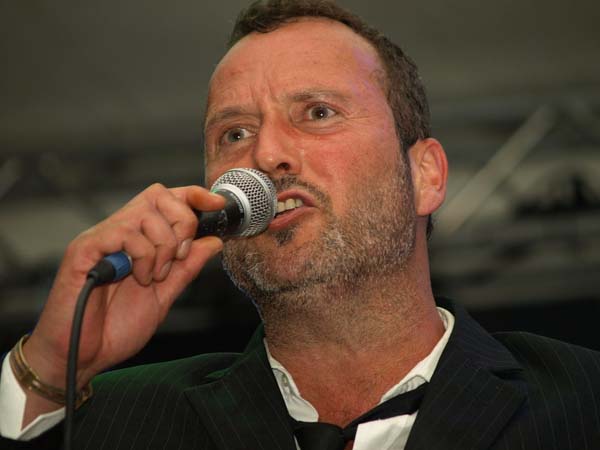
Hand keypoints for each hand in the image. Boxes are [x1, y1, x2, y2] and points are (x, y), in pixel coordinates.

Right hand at [22, 183, 224, 389]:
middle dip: (182, 223)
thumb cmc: (115, 328)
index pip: (166, 199)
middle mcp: (119, 232)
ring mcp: (101, 238)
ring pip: (146, 214)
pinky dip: (143, 257)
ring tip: (152, 278)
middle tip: (178, 257)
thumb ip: (187, 266)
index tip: (217, 205)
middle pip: (159, 195)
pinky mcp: (84, 248)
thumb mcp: (165, 295)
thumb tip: (214, 241)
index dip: (193, 195)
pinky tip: (137, 279)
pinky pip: (124, 233)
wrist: (82, 357)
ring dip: (163, 248)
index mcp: (138, 239)